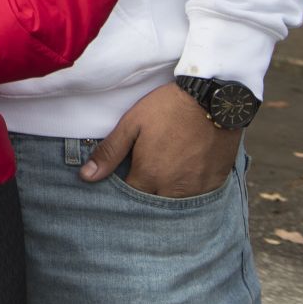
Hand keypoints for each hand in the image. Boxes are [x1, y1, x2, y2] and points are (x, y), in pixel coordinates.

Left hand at [80, 82, 239, 196]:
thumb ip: (110, 152)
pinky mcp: (216, 183)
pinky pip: (198, 198)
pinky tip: (184, 176)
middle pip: (153, 202)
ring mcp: (197, 188)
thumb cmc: (168, 109)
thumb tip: (87, 176)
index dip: (123, 188)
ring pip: (176, 203)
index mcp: (150, 175)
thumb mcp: (132, 125)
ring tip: (163, 176)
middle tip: (143, 175)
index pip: (130, 196)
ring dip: (166, 194)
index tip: (123, 176)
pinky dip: (189, 192)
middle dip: (145, 193)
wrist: (213, 101)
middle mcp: (174, 188)